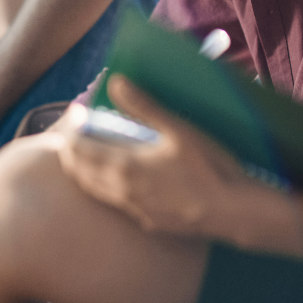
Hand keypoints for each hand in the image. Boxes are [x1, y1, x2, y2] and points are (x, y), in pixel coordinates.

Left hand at [55, 76, 302, 256]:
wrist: (232, 212)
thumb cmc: (208, 167)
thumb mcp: (178, 130)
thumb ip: (144, 106)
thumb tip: (115, 81)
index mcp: (125, 167)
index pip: (81, 151)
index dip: (71, 133)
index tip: (73, 117)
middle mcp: (122, 191)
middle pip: (81, 174)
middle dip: (71, 155)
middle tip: (69, 138)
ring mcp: (134, 209)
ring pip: (95, 192)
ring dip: (84, 174)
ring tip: (82, 159)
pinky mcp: (147, 221)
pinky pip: (114, 204)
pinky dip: (103, 189)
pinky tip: (115, 184)